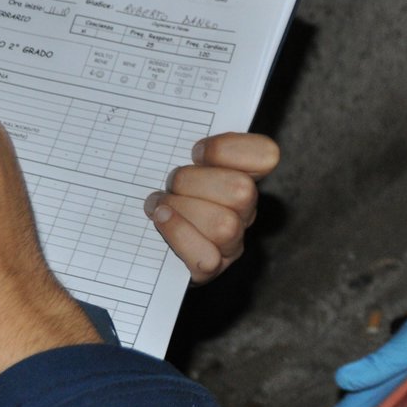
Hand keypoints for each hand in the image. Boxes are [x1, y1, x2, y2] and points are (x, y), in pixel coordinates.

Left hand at [146, 132, 278, 282]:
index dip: (229, 149)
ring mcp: (231, 242)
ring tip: (159, 207)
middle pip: (241, 190)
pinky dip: (180, 235)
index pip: (265, 154)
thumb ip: (180, 146)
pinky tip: (161, 222)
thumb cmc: (161, 195)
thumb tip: (173, 138)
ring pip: (224, 224)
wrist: (140, 245)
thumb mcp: (170, 161)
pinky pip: (207, 256)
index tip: (197, 152)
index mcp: (242, 175)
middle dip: (193, 183)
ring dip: (182, 210)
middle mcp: (244, 210)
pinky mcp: (211, 269)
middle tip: (169, 185)